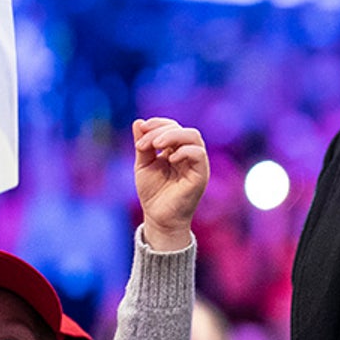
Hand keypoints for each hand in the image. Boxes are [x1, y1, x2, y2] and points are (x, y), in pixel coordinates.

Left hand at [133, 117, 207, 252]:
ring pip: (193, 136)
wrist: (158, 217)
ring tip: (155, 145)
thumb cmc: (153, 193)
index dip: (157, 123)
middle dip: (161, 130)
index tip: (141, 129)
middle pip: (183, 129)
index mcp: (177, 150)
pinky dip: (183, 151)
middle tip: (144, 144)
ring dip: (172, 136)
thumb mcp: (143, 164)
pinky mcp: (200, 174)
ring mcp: (196, 164)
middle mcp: (189, 154)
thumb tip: (138, 122)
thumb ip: (142, 145)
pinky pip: (198, 154)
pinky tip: (169, 159)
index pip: (173, 126)